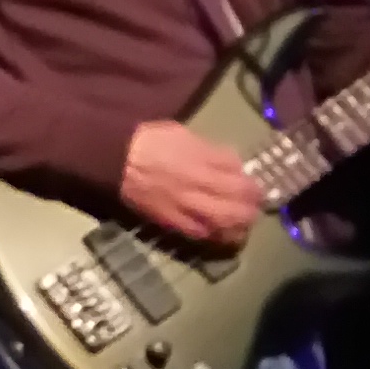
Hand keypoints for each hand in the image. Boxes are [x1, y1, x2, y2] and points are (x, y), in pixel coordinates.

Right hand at [119, 119, 264, 244]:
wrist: (116, 159)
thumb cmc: (149, 141)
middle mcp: (198, 184)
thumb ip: (210, 150)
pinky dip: (215, 234)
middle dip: (251, 206)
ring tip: (243, 225)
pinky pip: (200, 233)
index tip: (254, 186)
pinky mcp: (171, 221)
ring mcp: (185, 205)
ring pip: (223, 222)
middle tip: (254, 207)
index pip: (238, 176)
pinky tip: (220, 232)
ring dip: (239, 225)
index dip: (251, 184)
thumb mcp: (183, 134)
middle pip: (237, 202)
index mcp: (201, 160)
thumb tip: (232, 163)